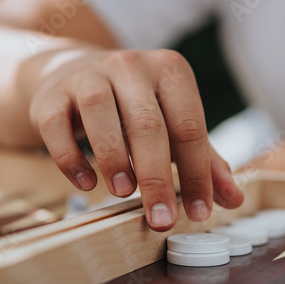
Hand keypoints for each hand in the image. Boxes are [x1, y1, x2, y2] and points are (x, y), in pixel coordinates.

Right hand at [27, 48, 243, 229]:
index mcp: (168, 70)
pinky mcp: (52, 94)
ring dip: (113, 159)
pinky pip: (57, 126)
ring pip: (100, 113)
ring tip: (123, 193)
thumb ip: (203, 158)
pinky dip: (70, 158)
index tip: (199, 214)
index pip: (188, 126)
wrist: (70, 74)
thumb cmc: (131, 107)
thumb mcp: (170, 122)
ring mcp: (87, 75)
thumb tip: (233, 199)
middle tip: (161, 218)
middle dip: (157, 178)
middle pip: (147, 124)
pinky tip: (85, 184)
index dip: (198, 174)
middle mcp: (129, 65)